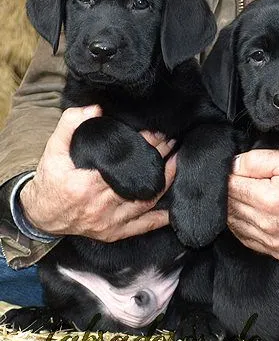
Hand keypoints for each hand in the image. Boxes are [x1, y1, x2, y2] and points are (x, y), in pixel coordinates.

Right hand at [20, 106, 175, 241]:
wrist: (40, 215)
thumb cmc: (50, 181)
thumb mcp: (52, 150)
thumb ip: (70, 125)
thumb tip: (94, 108)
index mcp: (87, 185)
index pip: (124, 162)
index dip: (144, 146)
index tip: (158, 132)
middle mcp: (101, 205)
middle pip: (138, 180)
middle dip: (159, 159)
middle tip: (172, 142)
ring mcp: (109, 221)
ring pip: (145, 202)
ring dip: (165, 182)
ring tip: (177, 162)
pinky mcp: (113, 232)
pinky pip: (141, 227)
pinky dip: (158, 220)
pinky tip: (172, 210)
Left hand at [227, 150, 278, 259]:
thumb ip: (257, 161)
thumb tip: (233, 166)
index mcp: (269, 199)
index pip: (230, 186)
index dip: (230, 175)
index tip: (234, 170)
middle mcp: (267, 224)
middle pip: (229, 205)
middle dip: (230, 190)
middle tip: (240, 180)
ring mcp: (271, 242)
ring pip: (233, 223)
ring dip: (233, 208)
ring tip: (245, 195)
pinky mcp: (275, 252)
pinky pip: (244, 238)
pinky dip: (240, 224)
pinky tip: (248, 213)